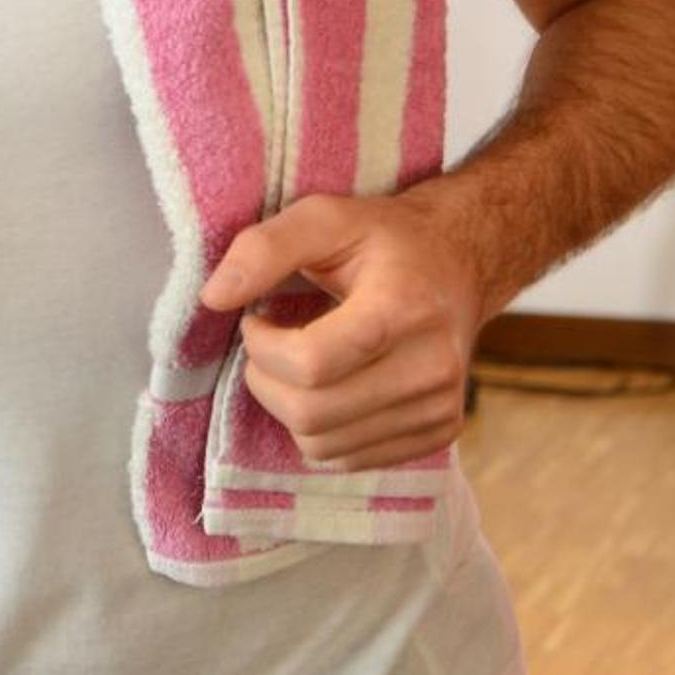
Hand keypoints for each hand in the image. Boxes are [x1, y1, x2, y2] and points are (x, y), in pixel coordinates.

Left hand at [201, 193, 491, 472]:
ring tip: (297, 362)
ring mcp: (440, 407)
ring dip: (288, 407)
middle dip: (265, 381)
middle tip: (267, 345)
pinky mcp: (438, 432)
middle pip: (311, 413)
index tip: (255, 320)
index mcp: (404, 309)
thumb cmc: (383, 238)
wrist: (461, 262)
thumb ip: (262, 249)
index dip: (262, 347)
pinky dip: (320, 428)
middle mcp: (431, 367)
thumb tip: (213, 298)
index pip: (310, 364)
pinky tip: (328, 385)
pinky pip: (348, 458)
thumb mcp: (322, 217)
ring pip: (323, 444)